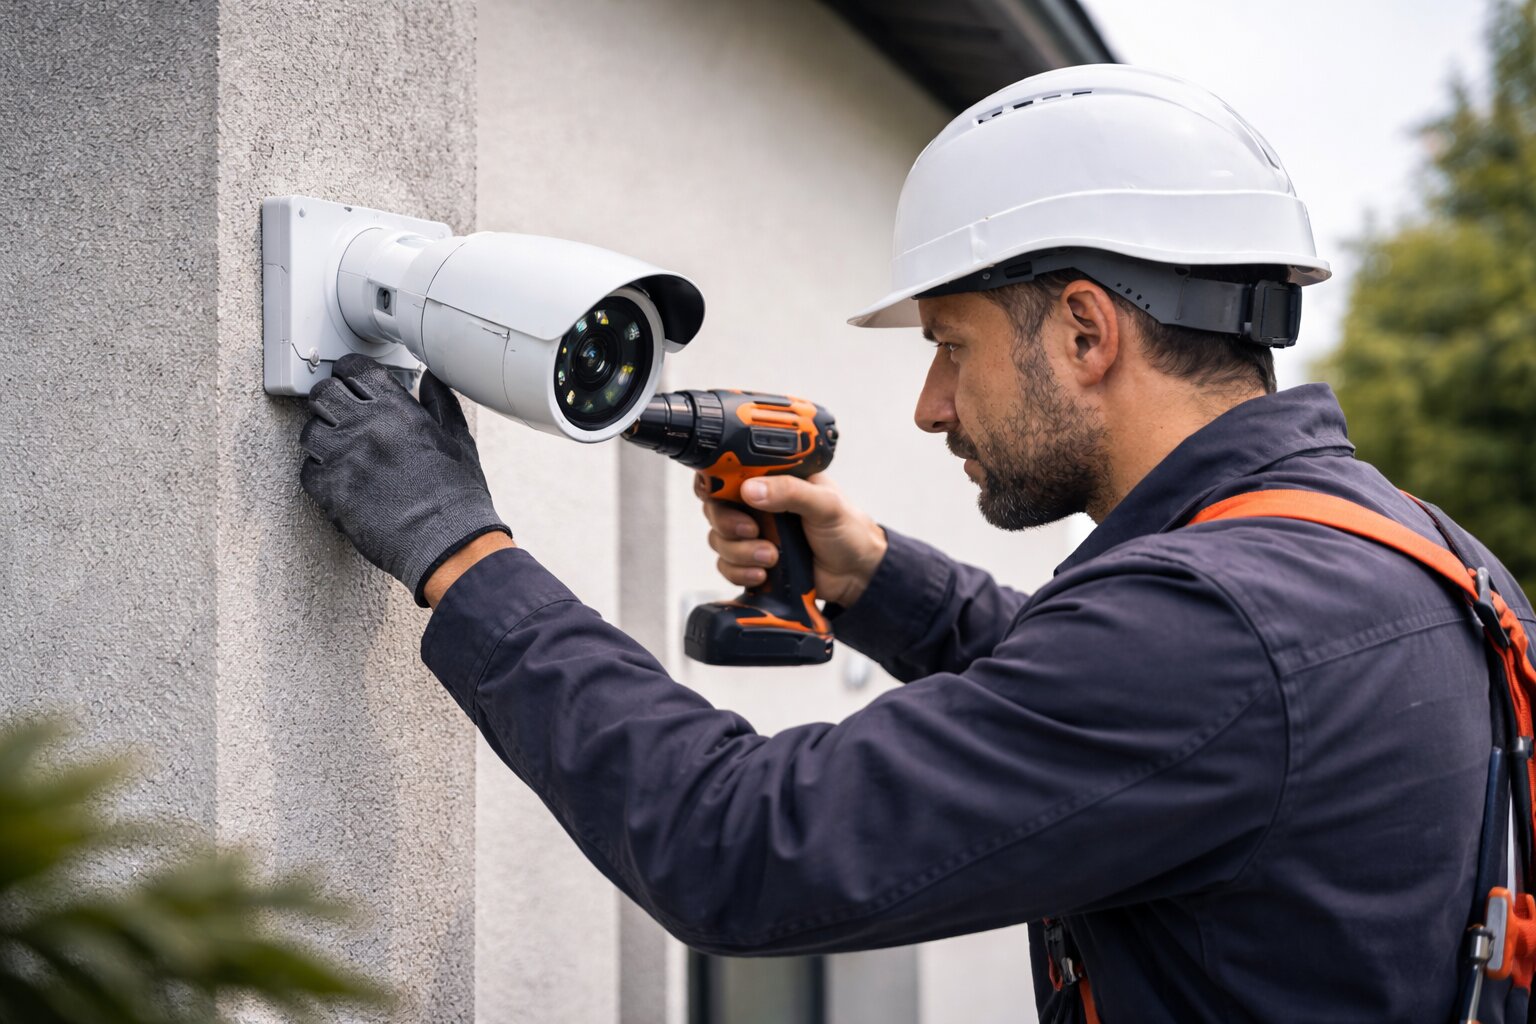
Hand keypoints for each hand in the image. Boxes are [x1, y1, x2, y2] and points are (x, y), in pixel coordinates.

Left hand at [299, 355, 511, 605]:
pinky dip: (319, 474)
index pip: (355, 369)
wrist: (448, 542)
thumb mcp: (458, 440)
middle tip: (339, 414)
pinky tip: (340, 480)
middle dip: (329, 401)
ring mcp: (344, 458)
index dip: (349, 373)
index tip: (350, 381)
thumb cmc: (458, 497)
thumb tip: (430, 380)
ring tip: (340, 451)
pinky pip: (307, 471)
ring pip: (309, 431)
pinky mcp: (331, 491)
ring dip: (322, 438)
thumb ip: (441, 404)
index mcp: (398, 409)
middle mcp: (366, 426)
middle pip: (323, 394)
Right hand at [696, 472, 886, 607]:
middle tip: (752, 531)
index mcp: (773, 480)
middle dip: (727, 524)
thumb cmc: (848, 530)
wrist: (856, 573)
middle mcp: (758, 504)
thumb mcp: (825, 504)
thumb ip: (791, 491)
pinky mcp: (753, 561)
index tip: (720, 496)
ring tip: (771, 557)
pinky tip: (763, 574)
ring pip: (718, 539)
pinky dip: (739, 572)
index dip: (714, 482)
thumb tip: (751, 489)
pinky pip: (727, 566)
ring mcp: (754, 534)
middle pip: (715, 508)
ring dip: (739, 552)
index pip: (729, 472)